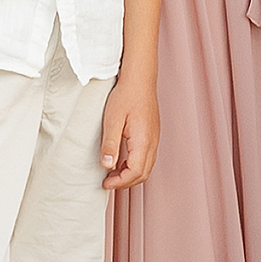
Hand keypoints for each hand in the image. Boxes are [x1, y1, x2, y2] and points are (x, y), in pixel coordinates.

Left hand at [101, 75, 158, 189]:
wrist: (139, 79)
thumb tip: (107, 166)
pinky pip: (147, 157)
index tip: (105, 182)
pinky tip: (122, 160)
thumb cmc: (126, 95)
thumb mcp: (112, 120)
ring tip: (113, 172)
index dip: (120, 182)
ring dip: (130, 174)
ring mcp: (154, 138)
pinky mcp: (152, 134)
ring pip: (146, 166)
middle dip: (126, 182)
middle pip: (143, 173)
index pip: (135, 172)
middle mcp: (152, 142)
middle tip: (108, 181)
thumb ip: (110, 145)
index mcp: (143, 141)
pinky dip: (135, 165)